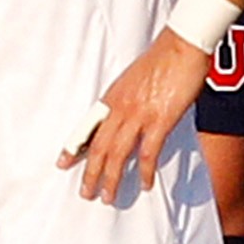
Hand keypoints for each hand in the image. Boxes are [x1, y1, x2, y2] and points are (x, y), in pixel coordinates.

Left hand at [61, 32, 208, 202]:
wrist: (181, 45)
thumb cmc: (162, 58)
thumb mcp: (134, 79)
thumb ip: (128, 98)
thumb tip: (127, 116)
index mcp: (112, 96)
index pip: (87, 126)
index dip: (74, 146)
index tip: (62, 162)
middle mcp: (120, 107)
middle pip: (99, 146)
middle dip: (90, 172)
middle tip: (86, 193)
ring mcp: (139, 114)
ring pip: (117, 154)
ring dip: (111, 178)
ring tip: (107, 197)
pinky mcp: (160, 120)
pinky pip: (148, 153)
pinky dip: (144, 172)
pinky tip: (144, 184)